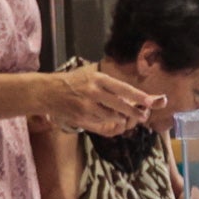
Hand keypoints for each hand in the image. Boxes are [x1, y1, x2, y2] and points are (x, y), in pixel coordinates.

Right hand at [38, 67, 161, 134]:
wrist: (48, 91)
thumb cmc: (72, 82)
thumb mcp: (90, 76)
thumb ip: (108, 84)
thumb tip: (132, 94)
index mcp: (98, 79)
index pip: (123, 88)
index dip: (138, 96)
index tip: (151, 102)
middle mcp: (94, 92)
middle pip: (120, 105)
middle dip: (134, 112)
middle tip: (143, 116)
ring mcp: (88, 106)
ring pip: (112, 116)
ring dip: (118, 118)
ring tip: (119, 115)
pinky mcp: (82, 117)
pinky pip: (100, 122)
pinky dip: (105, 121)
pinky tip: (101, 116)